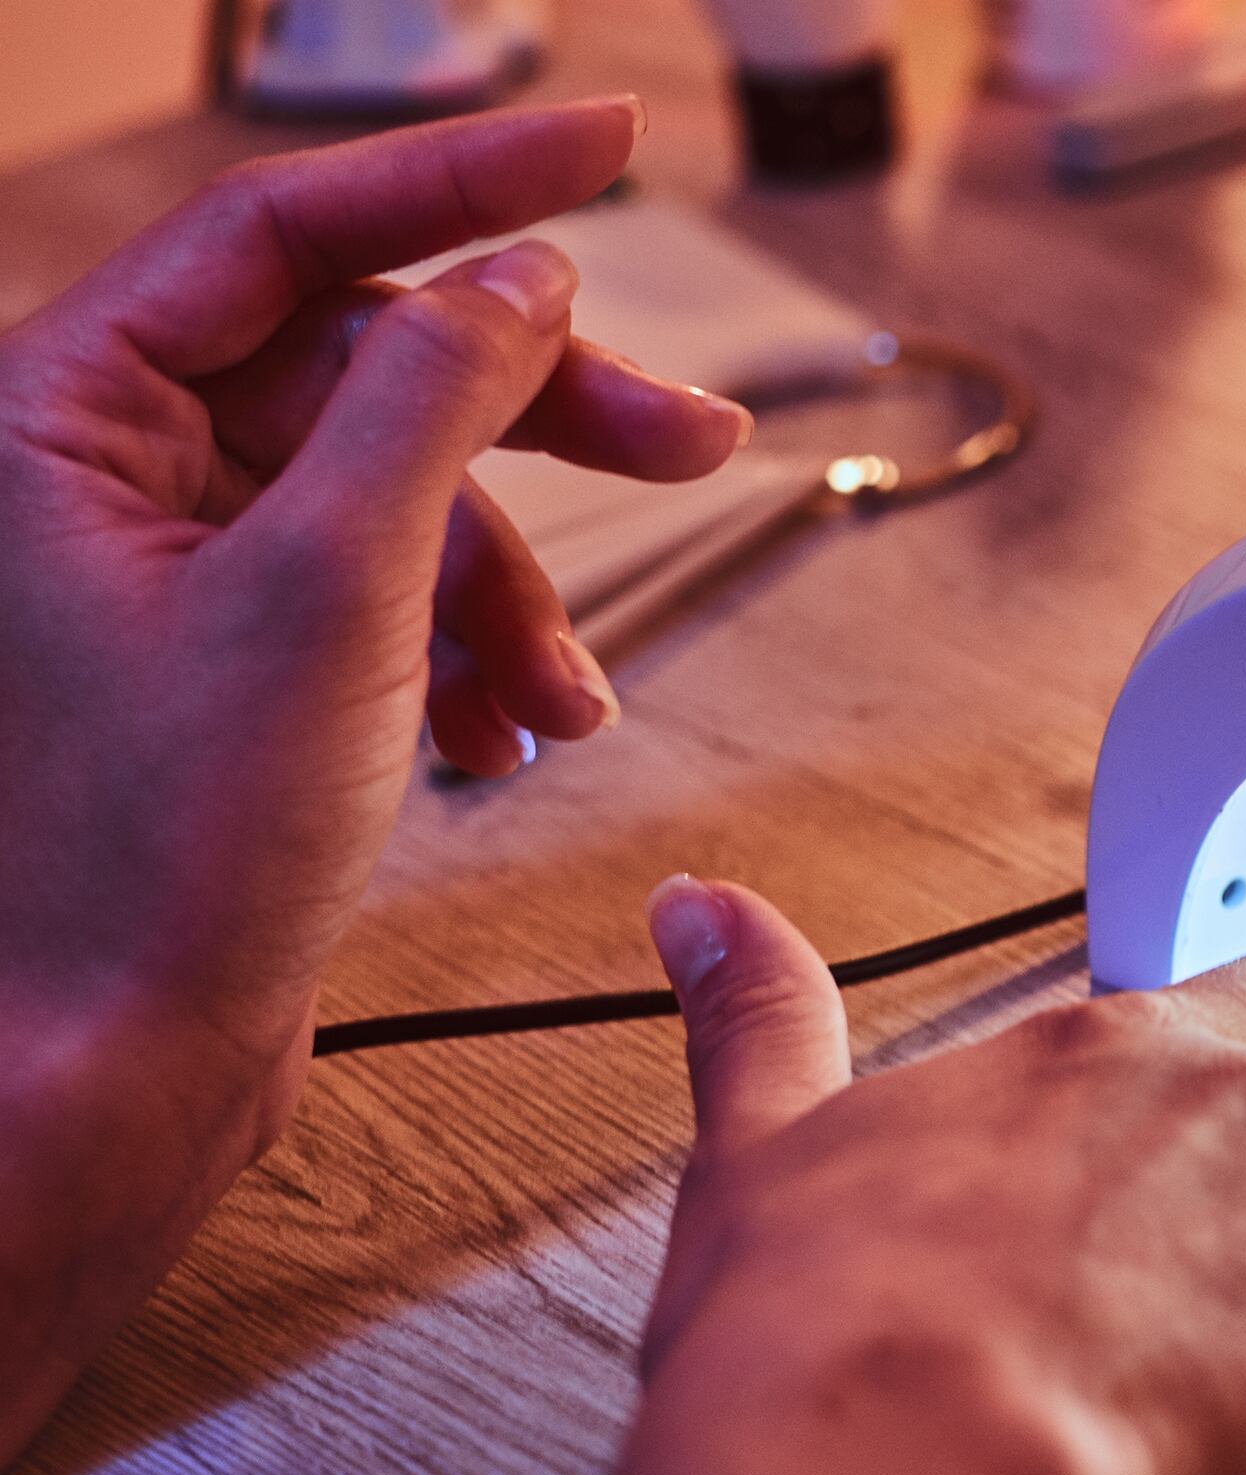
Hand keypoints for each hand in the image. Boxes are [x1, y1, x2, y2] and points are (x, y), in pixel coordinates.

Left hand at [0, 102, 747, 1462]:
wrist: (116, 1068)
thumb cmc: (162, 857)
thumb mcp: (334, 589)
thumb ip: (433, 398)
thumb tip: (522, 275)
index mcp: (61, 414)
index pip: (284, 230)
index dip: (462, 181)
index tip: (612, 143)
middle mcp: (98, 470)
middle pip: (366, 361)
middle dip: (535, 425)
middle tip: (691, 442)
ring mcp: (166, 563)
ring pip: (398, 489)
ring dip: (512, 585)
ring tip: (562, 697)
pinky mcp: (230, 651)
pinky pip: (386, 586)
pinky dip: (468, 649)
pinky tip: (499, 738)